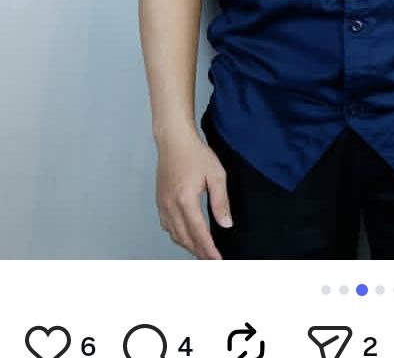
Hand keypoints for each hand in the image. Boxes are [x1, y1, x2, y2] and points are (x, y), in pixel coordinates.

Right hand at [155, 129, 232, 259]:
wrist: (174, 140)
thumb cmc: (195, 153)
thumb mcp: (216, 174)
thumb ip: (221, 201)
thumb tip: (226, 224)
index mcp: (185, 200)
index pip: (199, 233)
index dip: (209, 249)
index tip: (218, 260)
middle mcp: (170, 206)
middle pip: (185, 238)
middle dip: (199, 252)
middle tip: (212, 260)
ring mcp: (162, 205)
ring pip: (175, 235)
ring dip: (188, 245)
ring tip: (202, 251)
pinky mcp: (160, 201)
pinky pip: (167, 226)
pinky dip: (178, 235)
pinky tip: (186, 236)